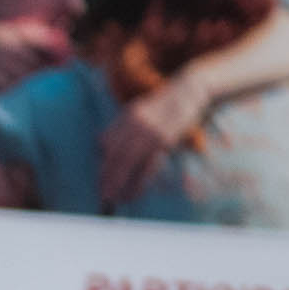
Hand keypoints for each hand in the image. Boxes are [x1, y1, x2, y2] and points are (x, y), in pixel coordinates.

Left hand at [97, 74, 207, 203]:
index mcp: (127, 116)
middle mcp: (135, 124)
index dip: (101, 162)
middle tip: (103, 196)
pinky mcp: (164, 140)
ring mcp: (150, 132)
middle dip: (106, 177)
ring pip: (128, 162)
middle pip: (114, 155)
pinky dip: (139, 182)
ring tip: (113, 199)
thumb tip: (100, 143)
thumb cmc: (164, 104)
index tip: (99, 179)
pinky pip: (148, 166)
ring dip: (119, 182)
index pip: (106, 142)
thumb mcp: (139, 109)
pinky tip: (134, 193)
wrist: (189, 90)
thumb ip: (121, 126)